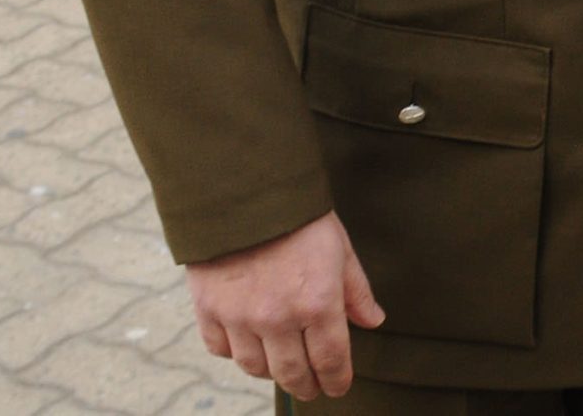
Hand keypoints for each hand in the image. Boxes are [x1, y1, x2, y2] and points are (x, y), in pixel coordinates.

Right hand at [185, 211, 382, 401]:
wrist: (245, 193)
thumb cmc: (300, 219)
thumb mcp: (340, 250)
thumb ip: (356, 291)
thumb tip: (373, 322)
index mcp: (318, 303)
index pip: (330, 360)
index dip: (336, 380)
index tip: (337, 387)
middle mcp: (279, 318)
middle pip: (292, 373)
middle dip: (306, 385)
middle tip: (311, 388)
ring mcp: (240, 318)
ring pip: (255, 367)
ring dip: (271, 372)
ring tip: (281, 366)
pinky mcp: (209, 310)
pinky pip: (221, 350)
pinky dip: (235, 353)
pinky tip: (247, 345)